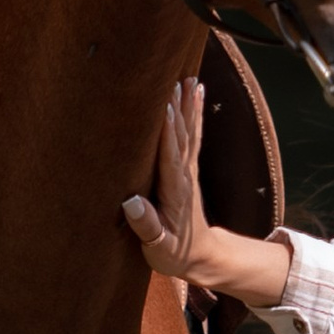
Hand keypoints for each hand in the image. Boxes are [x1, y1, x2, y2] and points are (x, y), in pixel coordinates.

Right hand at [123, 80, 292, 307]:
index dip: (165, 132)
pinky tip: (196, 91)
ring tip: (188, 77)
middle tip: (173, 79)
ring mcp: (188, 170)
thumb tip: (132, 203)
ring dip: (187, 103)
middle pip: (180, 136)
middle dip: (176, 108)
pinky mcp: (188, 168)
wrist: (202, 257)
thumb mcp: (159, 249)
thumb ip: (148, 227)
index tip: (162, 106)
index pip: (169, 156)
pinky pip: (192, 133)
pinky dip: (194, 111)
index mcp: (174, 192)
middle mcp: (184, 175)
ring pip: (188, 130)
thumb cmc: (175, 253)